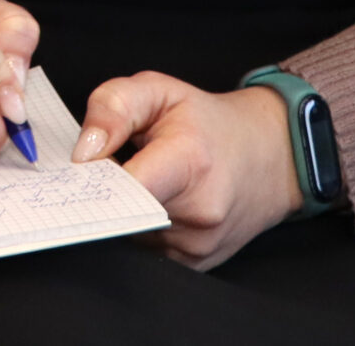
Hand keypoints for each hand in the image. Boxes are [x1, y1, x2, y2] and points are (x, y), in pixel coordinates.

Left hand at [73, 75, 301, 269]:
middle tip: (112, 166)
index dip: (93, 178)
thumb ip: (113, 107)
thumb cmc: (210, 123)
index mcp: (189, 163)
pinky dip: (138, 226)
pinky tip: (155, 202)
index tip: (84, 166)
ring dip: (122, 209)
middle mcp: (198, 213)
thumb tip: (84, 153)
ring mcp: (198, 246)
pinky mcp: (193, 264)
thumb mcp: (158, 90)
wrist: (270, 157)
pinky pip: (144, 247)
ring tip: (143, 179)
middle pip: (119, 212)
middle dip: (104, 191)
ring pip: (127, 233)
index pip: (125, 189)